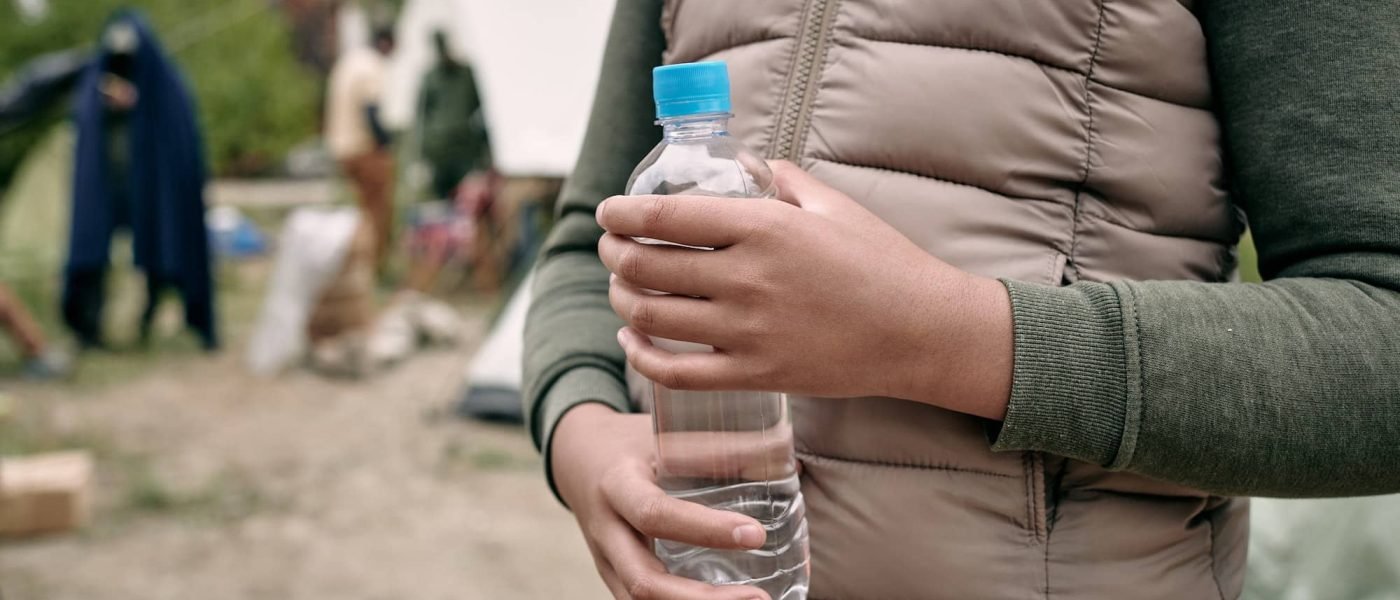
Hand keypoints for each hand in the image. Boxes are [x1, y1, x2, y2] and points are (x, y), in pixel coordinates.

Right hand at [552, 403, 772, 599]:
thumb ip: (713, 448)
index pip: (655, 514)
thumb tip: (782, 456)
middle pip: (644, 582)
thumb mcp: (662, 433)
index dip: (704, 529)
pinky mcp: (614, 578)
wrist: (577, 458)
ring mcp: (606, 562)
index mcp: (617, 486)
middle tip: (759, 597)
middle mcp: (606, 532)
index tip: (756, 534)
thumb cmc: (630, 443)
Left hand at [596, 161, 1011, 419]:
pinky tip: (633, 340)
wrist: (921, 331)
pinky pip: (678, 373)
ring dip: (622, 301)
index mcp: (764, 229)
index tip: (607, 212)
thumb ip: (782, 180)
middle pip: (647, 268)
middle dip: (614, 255)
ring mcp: (749, 332)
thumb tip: (748, 165)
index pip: (667, 218)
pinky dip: (643, 357)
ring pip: (653, 318)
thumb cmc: (882, 262)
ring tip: (620, 288)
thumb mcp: (832, 206)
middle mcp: (748, 280)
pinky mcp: (755, 374)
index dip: (623, 215)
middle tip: (610, 247)